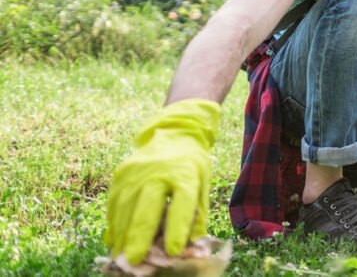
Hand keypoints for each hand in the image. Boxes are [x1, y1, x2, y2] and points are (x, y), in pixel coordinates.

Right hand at [106, 98, 220, 264]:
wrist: (174, 134)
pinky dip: (114, 224)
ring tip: (122, 259)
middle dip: (139, 237)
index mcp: (184, 174)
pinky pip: (114, 204)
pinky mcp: (119, 175)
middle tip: (135, 261)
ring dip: (122, 236)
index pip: (182, 203)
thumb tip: (192, 246)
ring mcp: (134, 173)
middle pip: (146, 208)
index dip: (177, 228)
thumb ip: (197, 215)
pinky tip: (115, 241)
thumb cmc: (192, 165)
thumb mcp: (203, 185)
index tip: (174, 251)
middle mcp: (157, 172)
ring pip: (125, 209)